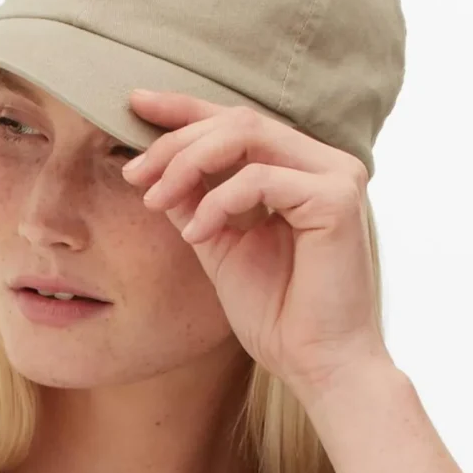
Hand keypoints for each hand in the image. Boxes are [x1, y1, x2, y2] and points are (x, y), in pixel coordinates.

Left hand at [122, 88, 391, 402]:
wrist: (318, 366)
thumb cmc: (279, 316)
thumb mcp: (220, 247)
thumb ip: (195, 203)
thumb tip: (154, 169)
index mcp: (299, 169)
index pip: (237, 123)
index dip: (185, 110)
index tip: (134, 106)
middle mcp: (323, 163)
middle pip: (238, 121)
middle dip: (177, 142)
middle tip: (134, 174)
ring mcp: (336, 175)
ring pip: (247, 135)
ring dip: (189, 163)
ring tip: (154, 199)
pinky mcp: (337, 198)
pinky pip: (261, 179)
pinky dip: (219, 202)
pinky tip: (195, 234)